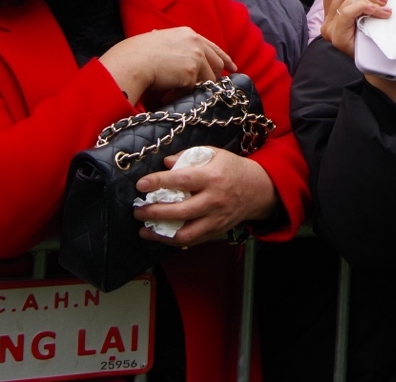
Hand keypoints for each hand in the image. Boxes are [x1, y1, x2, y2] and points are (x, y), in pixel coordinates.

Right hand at [100, 27, 235, 102]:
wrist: (132, 62)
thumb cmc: (136, 53)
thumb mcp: (157, 40)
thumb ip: (169, 43)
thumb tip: (167, 43)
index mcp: (188, 34)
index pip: (212, 47)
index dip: (223, 58)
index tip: (232, 67)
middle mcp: (196, 43)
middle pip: (216, 63)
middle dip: (217, 76)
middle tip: (216, 87)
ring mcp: (196, 57)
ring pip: (207, 78)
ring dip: (193, 88)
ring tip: (174, 92)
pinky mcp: (192, 72)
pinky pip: (193, 89)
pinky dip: (181, 94)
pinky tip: (168, 95)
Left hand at [134, 149, 278, 245]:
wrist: (257, 189)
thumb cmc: (233, 169)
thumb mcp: (215, 154)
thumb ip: (189, 156)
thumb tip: (166, 163)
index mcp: (212, 177)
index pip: (180, 180)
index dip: (158, 182)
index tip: (141, 185)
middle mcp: (213, 200)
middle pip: (179, 211)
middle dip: (154, 212)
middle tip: (138, 210)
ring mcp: (215, 218)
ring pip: (185, 233)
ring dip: (160, 234)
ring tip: (144, 229)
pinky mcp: (216, 231)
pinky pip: (192, 241)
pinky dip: (173, 241)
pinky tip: (160, 236)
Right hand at [319, 0, 389, 59]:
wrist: (375, 63)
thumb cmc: (370, 37)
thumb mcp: (364, 12)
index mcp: (332, 12)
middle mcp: (327, 20)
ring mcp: (330, 29)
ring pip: (345, 1)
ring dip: (369, 1)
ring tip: (384, 8)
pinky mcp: (336, 36)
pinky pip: (347, 13)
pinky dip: (364, 8)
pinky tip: (376, 12)